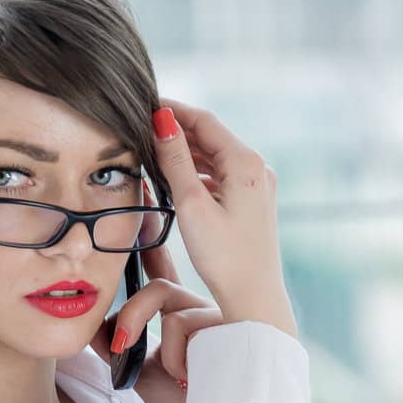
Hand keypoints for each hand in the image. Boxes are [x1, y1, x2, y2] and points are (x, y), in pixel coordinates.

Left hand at [89, 212, 227, 402]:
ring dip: (148, 335)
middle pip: (157, 288)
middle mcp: (201, 309)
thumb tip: (91, 323)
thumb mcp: (139, 371)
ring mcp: (216, 314)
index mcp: (182, 316)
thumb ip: (117, 344)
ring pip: (164, 300)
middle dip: (132, 314)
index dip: (146, 245)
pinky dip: (174, 358)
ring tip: (165, 373)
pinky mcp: (226, 324)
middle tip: (119, 345)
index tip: (135, 214)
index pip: (160, 274)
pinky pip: (180, 325)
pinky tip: (188, 380)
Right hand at [150, 96, 295, 328]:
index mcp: (245, 162)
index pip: (205, 121)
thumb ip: (175, 161)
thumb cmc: (223, 257)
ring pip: (216, 158)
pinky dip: (200, 174)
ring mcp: (257, 186)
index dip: (174, 110)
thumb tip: (162, 122)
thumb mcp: (192, 205)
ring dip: (188, 154)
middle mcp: (257, 168)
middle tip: (145, 129)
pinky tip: (179, 182)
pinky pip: (223, 177)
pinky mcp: (253, 203)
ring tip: (156, 154)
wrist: (253, 298)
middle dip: (179, 132)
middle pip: (211, 138)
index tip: (147, 104)